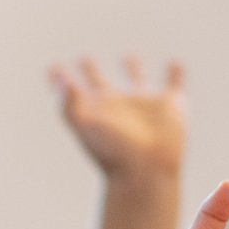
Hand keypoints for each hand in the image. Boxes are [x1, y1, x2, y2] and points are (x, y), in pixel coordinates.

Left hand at [52, 56, 185, 180]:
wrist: (147, 171)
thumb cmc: (113, 151)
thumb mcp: (85, 125)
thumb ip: (68, 102)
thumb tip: (58, 77)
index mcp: (93, 110)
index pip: (73, 91)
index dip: (61, 80)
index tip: (53, 68)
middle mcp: (116, 106)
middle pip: (101, 83)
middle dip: (91, 71)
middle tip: (83, 58)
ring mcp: (144, 105)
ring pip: (137, 80)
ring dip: (133, 68)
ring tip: (127, 56)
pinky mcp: (171, 106)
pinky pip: (174, 84)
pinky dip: (176, 73)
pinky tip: (175, 63)